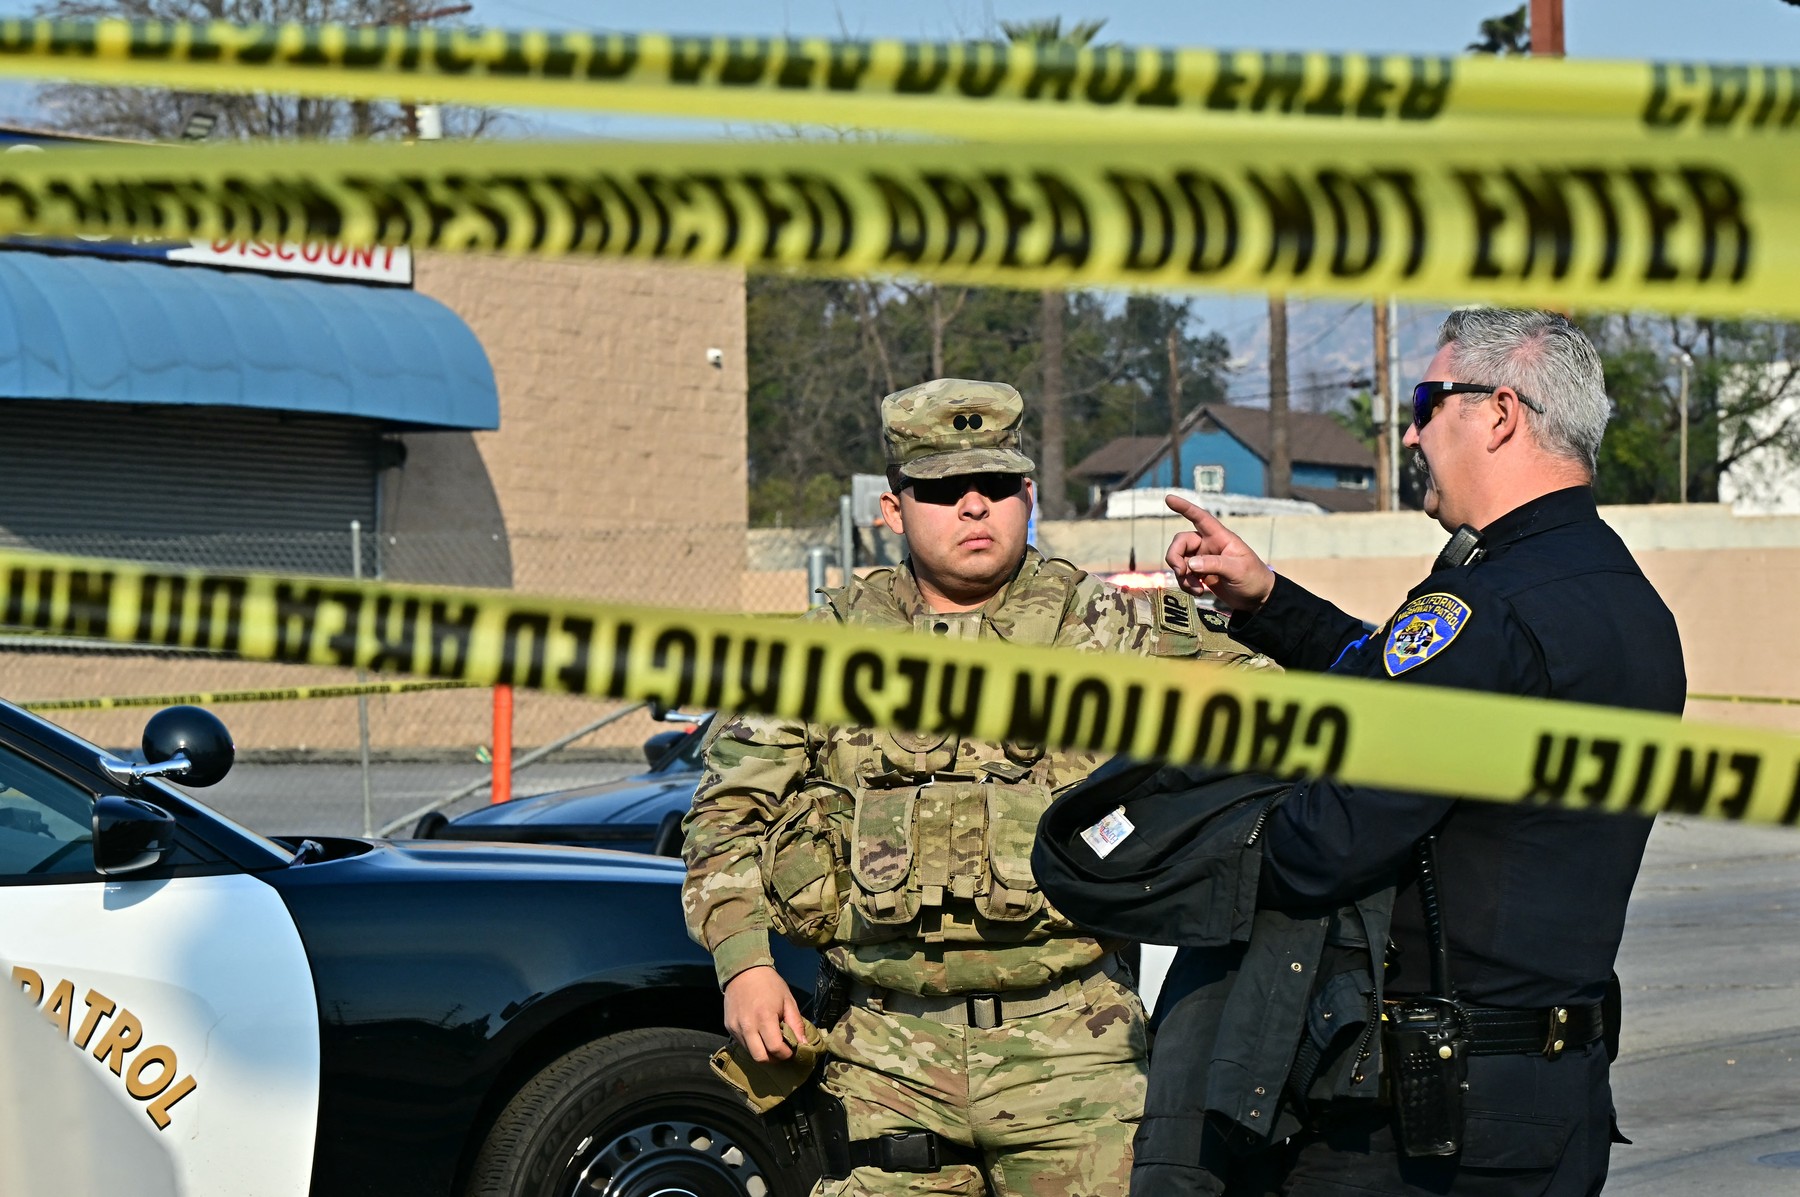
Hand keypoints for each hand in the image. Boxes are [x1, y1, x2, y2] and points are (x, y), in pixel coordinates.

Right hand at [722, 965, 804, 1061]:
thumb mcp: (788, 1001)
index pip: (775, 1048)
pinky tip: (759, 1034)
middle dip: (774, 1059)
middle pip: (760, 1058)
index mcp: (764, 1017)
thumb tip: (804, 1045)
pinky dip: (752, 1044)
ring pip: (750, 1053)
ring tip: (770, 1041)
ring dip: (763, 1052)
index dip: (786, 1054)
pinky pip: (742, 1044)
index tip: (792, 1050)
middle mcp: (747, 1026)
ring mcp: (735, 1028)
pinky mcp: (728, 1027)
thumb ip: (796, 1024)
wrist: (743, 971)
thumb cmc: (769, 984)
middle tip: (781, 1051)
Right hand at [1163, 495, 1275, 613]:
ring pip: (1179, 561)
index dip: (1184, 507)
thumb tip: (1189, 563)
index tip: (1169, 498)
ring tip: (1195, 589)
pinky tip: (1198, 592)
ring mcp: (1203, 560)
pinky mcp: (1200, 574)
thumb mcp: (1238, 569)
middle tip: (1181, 572)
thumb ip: (1214, 564)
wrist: (1257, 598)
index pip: (1200, 518)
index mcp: (1220, 537)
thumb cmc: (1253, 577)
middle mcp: (1208, 545)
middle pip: (1181, 542)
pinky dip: (1186, 584)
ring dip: (1182, 576)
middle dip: (1175, 557)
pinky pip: (1183, 575)